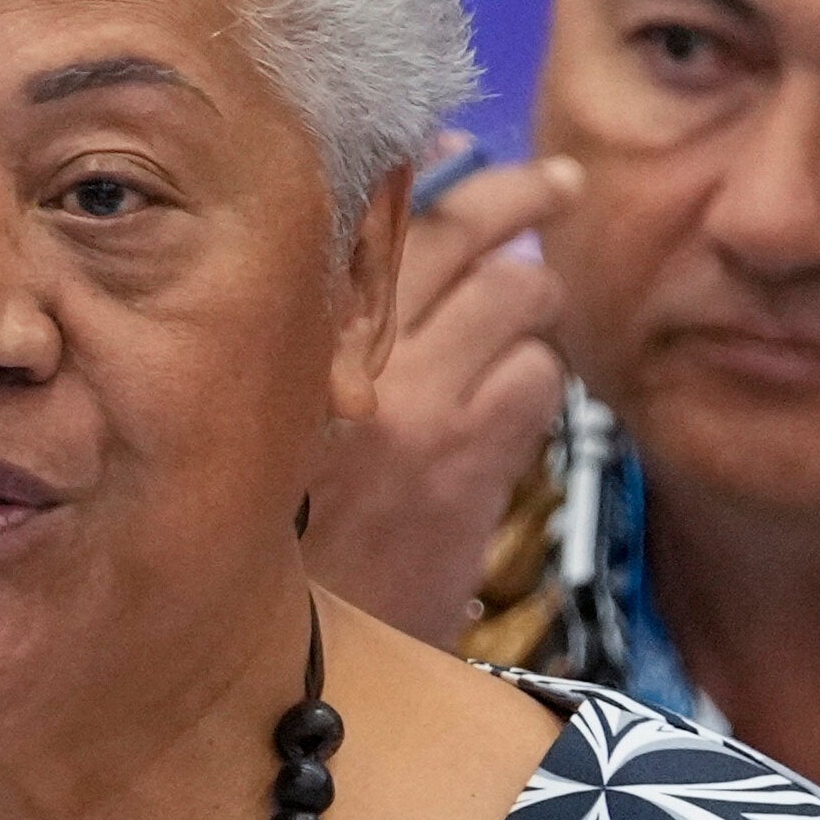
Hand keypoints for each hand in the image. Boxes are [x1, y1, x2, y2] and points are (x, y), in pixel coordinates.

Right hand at [309, 138, 581, 639]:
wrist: (271, 666)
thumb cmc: (267, 537)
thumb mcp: (259, 419)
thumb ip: (312, 332)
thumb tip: (381, 231)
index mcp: (277, 332)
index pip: (363, 211)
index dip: (422, 172)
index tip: (450, 152)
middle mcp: (339, 353)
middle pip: (456, 230)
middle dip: (520, 194)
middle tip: (560, 182)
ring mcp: (408, 404)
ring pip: (517, 294)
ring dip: (535, 300)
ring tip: (529, 317)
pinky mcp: (463, 463)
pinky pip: (539, 375)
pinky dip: (540, 379)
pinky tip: (514, 408)